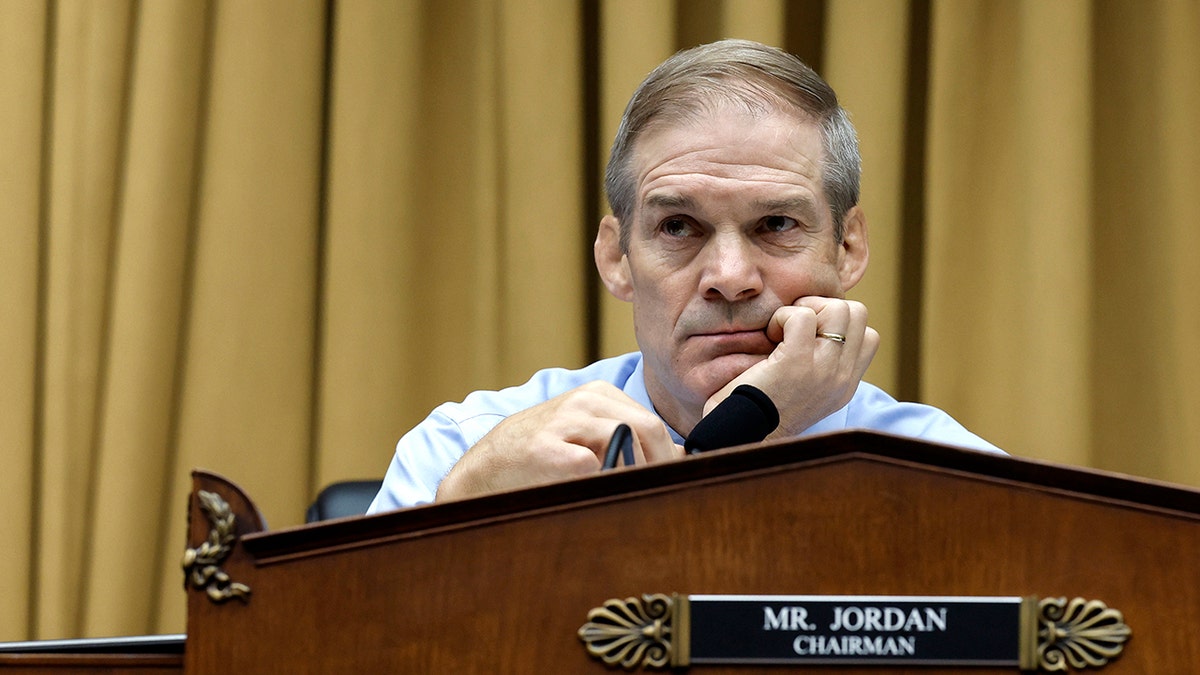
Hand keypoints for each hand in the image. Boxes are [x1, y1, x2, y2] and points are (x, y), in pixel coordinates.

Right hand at [435, 381, 683, 500]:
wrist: (487, 467)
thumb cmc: (543, 454)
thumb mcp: (586, 434)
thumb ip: (628, 439)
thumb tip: (678, 456)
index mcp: (599, 394)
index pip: (654, 424)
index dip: (667, 458)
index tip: (669, 484)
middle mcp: (584, 400)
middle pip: (648, 430)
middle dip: (659, 466)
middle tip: (657, 496)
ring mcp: (564, 421)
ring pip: (626, 443)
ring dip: (633, 476)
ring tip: (627, 498)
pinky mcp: (546, 449)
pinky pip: (592, 466)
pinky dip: (600, 484)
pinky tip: (592, 496)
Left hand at [703, 297, 878, 437]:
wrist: (742, 439)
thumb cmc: (760, 412)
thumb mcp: (805, 394)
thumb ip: (821, 367)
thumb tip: (818, 328)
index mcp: (845, 386)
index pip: (870, 336)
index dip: (839, 323)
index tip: (810, 335)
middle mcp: (841, 378)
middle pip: (858, 313)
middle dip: (825, 308)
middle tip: (796, 327)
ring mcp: (823, 370)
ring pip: (838, 308)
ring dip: (805, 310)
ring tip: (783, 331)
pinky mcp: (797, 362)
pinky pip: (801, 316)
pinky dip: (782, 317)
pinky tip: (769, 336)